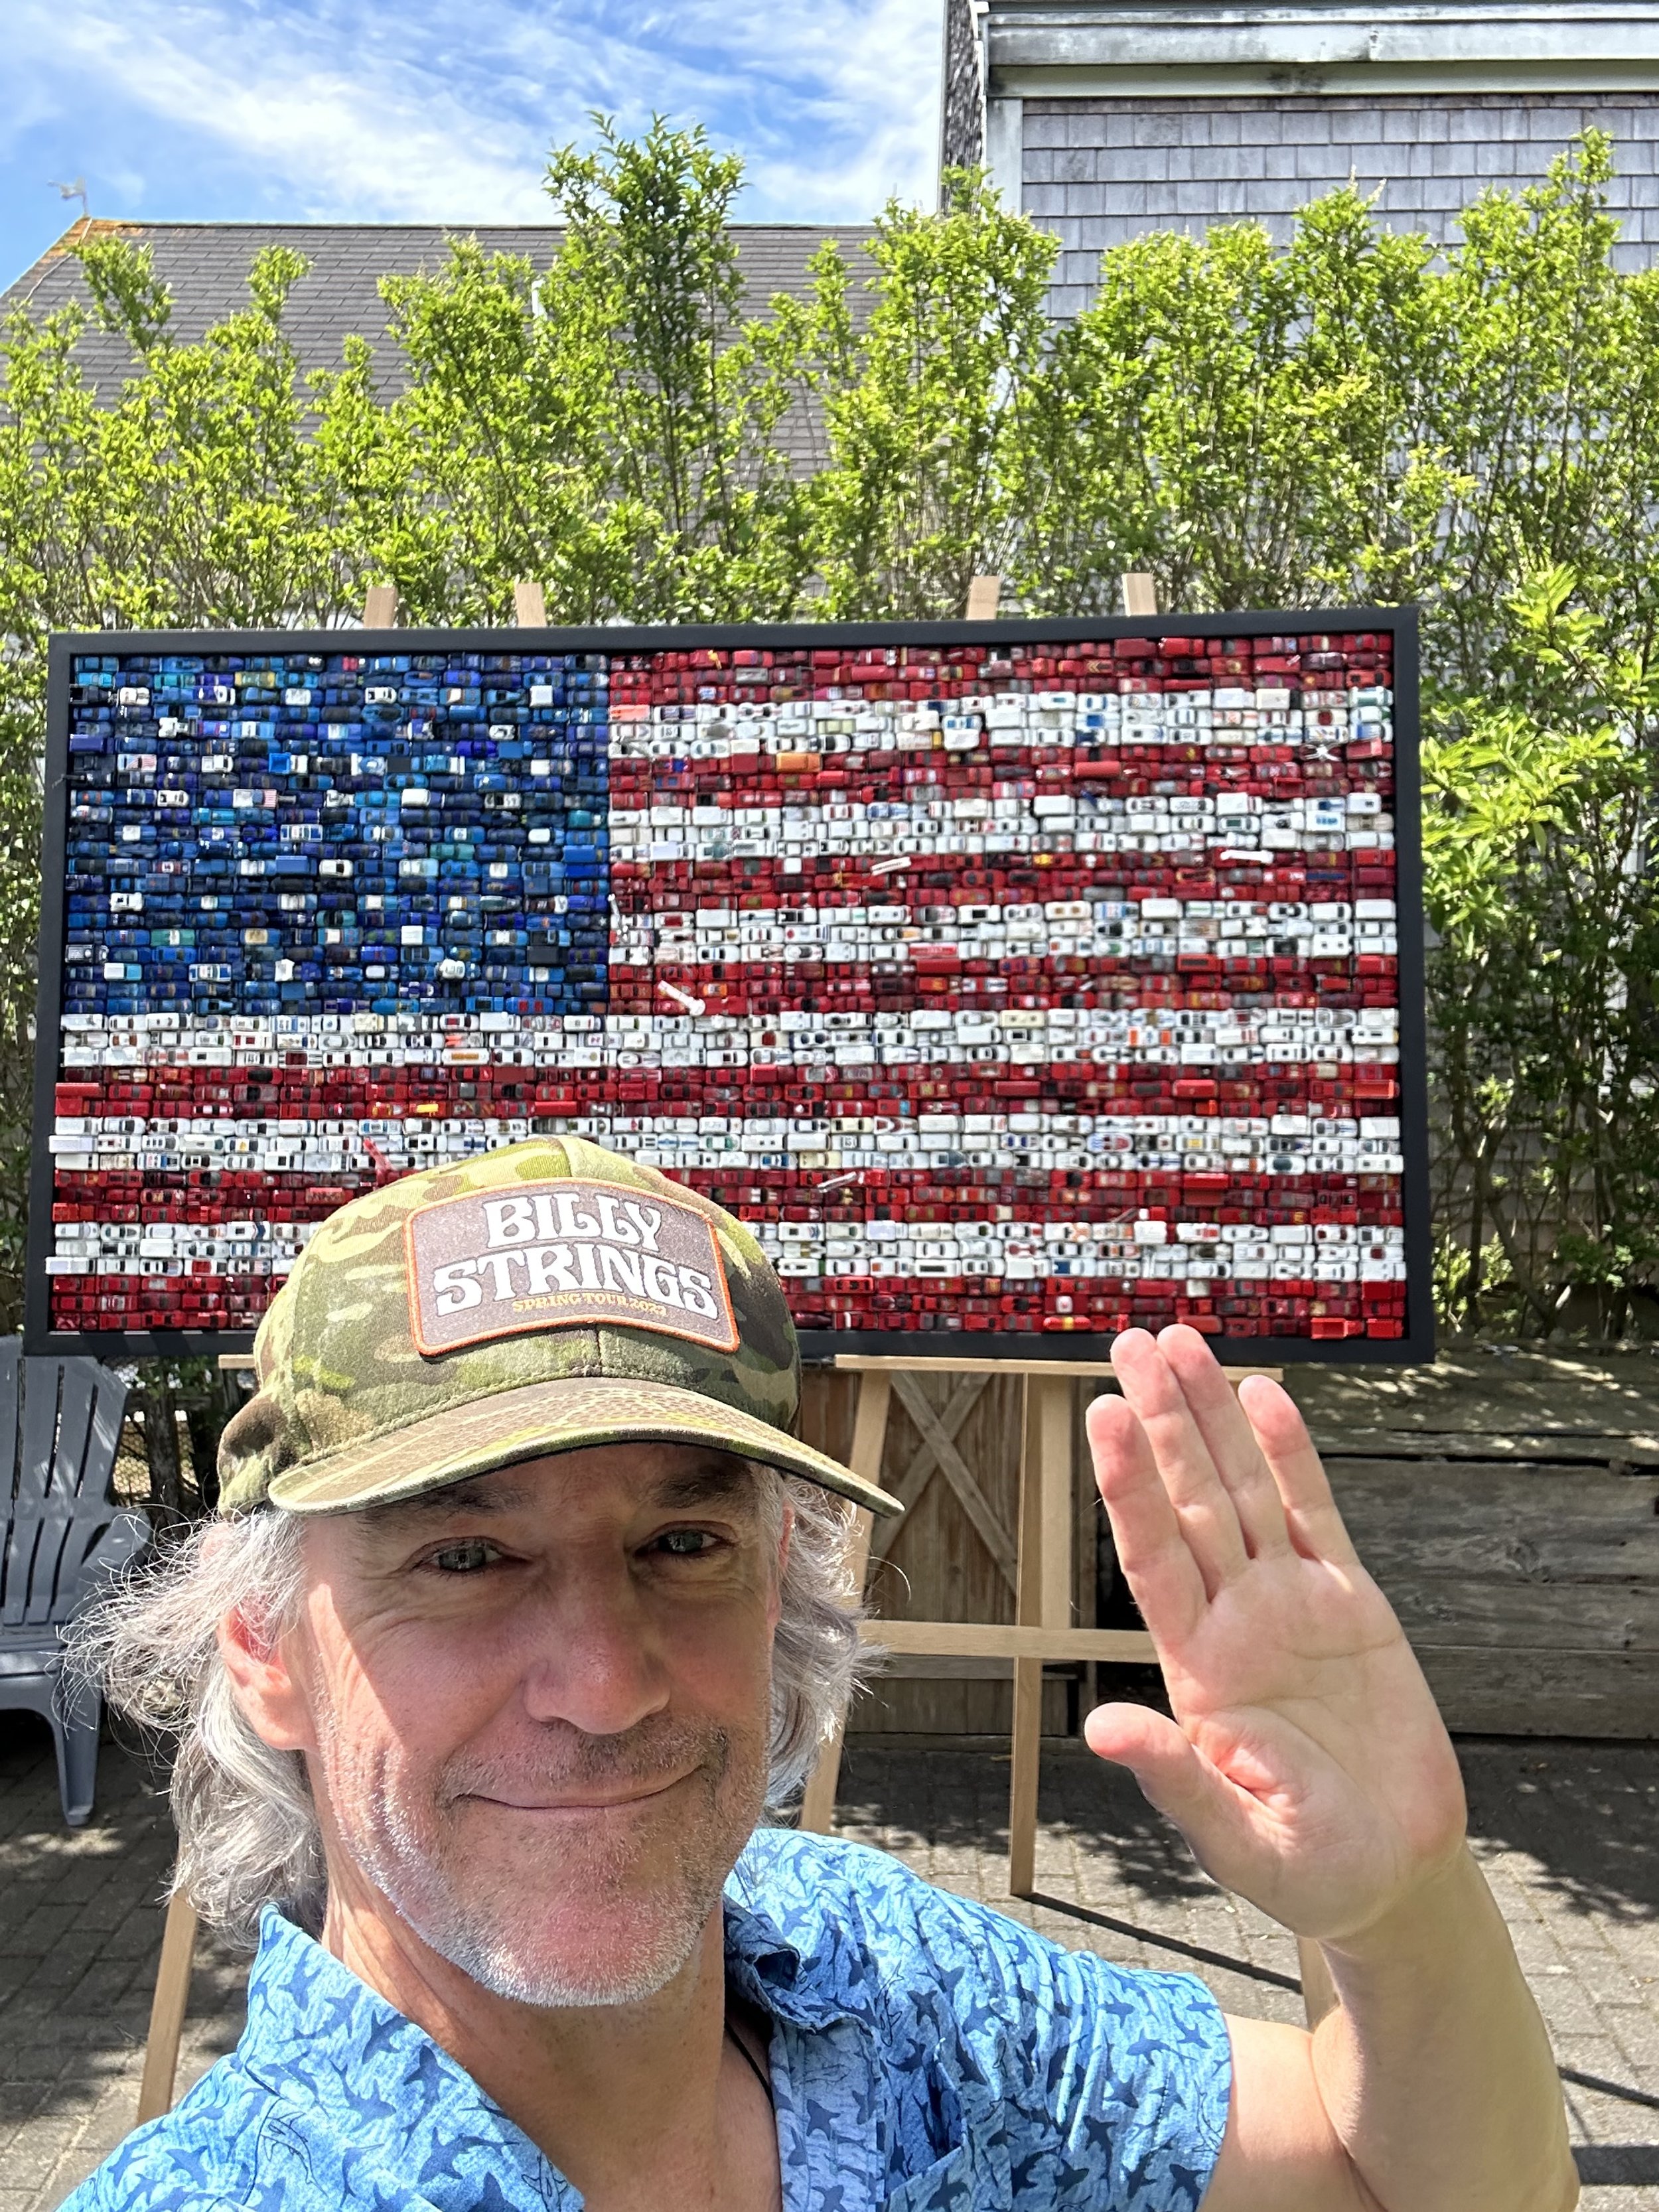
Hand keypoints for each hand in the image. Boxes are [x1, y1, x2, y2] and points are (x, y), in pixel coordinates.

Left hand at [1085, 1326, 1466, 1944]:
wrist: (1391, 1873)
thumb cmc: (1306, 1868)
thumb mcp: (1237, 1840)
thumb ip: (1175, 1781)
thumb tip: (1104, 1729)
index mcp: (1197, 1666)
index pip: (1151, 1556)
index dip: (1129, 1486)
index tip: (1101, 1415)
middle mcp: (1235, 1618)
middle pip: (1191, 1501)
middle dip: (1162, 1423)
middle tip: (1130, 1342)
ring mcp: (1291, 1605)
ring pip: (1245, 1492)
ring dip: (1213, 1418)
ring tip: (1182, 1343)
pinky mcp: (1351, 1606)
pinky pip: (1317, 1516)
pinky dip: (1292, 1456)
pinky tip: (1263, 1396)